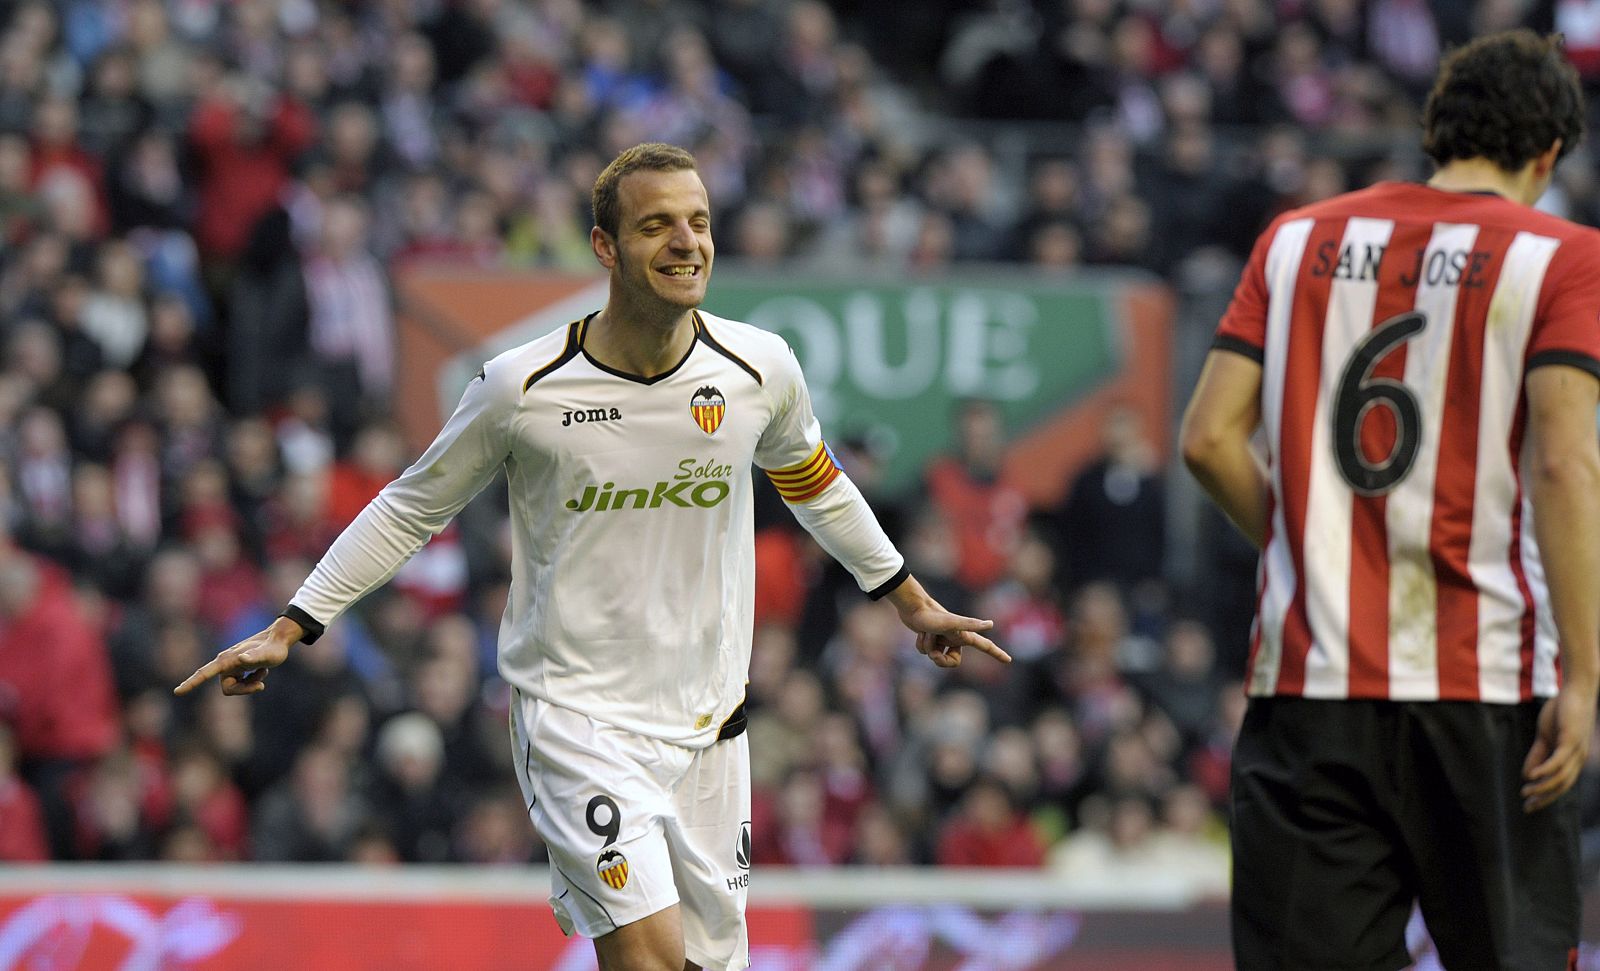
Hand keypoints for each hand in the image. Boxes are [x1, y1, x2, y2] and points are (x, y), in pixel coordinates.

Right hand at [173, 617, 302, 696]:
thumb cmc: (273, 648)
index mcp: (227, 660)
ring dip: (250, 684)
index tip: (178, 692)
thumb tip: (241, 659)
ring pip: (235, 688)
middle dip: (244, 690)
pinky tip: (262, 670)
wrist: (279, 639)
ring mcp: (232, 667)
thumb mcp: (267, 655)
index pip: (204, 673)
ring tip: (263, 671)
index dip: (191, 683)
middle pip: (227, 689)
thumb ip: (255, 657)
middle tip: (261, 685)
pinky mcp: (238, 669)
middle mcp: (226, 664)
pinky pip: (242, 684)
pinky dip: (253, 681)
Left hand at [885, 576, 1009, 668]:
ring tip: (926, 634)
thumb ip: (971, 624)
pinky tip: (920, 633)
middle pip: (953, 662)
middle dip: (941, 661)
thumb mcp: (952, 623)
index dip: (997, 653)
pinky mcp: (931, 637)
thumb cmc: (933, 616)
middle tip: (934, 653)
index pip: (985, 646)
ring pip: (936, 657)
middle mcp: (955, 637)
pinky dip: (921, 644)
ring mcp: (943, 638)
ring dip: (929, 647)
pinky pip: (926, 651)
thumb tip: (991, 624)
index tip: (1008, 660)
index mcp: (964, 636)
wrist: (912, 606)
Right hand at [1521, 683, 1597, 812]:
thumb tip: (1527, 774)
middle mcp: (1578, 759)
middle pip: (1562, 786)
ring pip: (1561, 777)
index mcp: (1572, 759)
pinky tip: (1530, 776)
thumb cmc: (1562, 712)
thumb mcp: (1546, 736)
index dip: (1544, 796)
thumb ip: (1538, 754)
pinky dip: (1544, 770)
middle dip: (1544, 798)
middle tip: (1527, 807)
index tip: (1528, 804)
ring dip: (1543, 787)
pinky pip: (1558, 761)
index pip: (1560, 784)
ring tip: (1525, 791)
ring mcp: (1576, 751)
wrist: (1576, 691)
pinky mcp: (1571, 741)